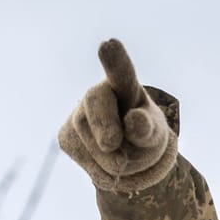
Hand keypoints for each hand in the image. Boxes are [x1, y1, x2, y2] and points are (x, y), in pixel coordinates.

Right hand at [57, 39, 176, 192]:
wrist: (126, 152)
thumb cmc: (143, 133)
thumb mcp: (153, 132)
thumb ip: (146, 129)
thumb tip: (133, 122)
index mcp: (124, 86)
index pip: (121, 73)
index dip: (115, 61)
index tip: (109, 45)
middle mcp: (97, 95)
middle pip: (97, 108)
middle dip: (106, 128)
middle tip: (113, 144)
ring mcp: (77, 116)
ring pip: (95, 146)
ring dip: (116, 163)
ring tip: (124, 158)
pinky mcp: (66, 139)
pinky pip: (90, 167)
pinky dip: (106, 175)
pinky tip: (109, 165)